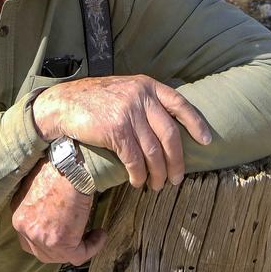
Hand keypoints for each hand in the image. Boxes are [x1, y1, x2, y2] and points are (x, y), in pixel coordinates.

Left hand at [11, 158, 105, 264]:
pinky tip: (101, 234)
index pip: (29, 236)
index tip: (66, 227)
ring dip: (78, 247)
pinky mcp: (59, 243)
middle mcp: (23, 227)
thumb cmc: (59, 168)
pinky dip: (92, 247)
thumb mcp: (41, 185)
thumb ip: (42, 202)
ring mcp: (39, 237)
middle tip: (79, 236)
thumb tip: (55, 210)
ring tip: (93, 234)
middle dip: (60, 248)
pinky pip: (78, 255)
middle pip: (41, 251)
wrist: (69, 167)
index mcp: (18, 213)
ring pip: (59, 256)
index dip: (48, 236)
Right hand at [31, 75, 212, 190]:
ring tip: (158, 185)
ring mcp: (128, 113)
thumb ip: (145, 102)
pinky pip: (135, 159)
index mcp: (147, 86)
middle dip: (176, 161)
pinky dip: (139, 174)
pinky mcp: (116, 130)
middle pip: (170, 135)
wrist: (63, 104)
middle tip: (177, 178)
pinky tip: (138, 182)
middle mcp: (141, 97)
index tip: (207, 141)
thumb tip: (168, 128)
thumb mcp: (125, 91)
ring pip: (153, 151)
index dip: (196, 123)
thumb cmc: (95, 101)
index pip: (180, 103)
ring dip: (158, 173)